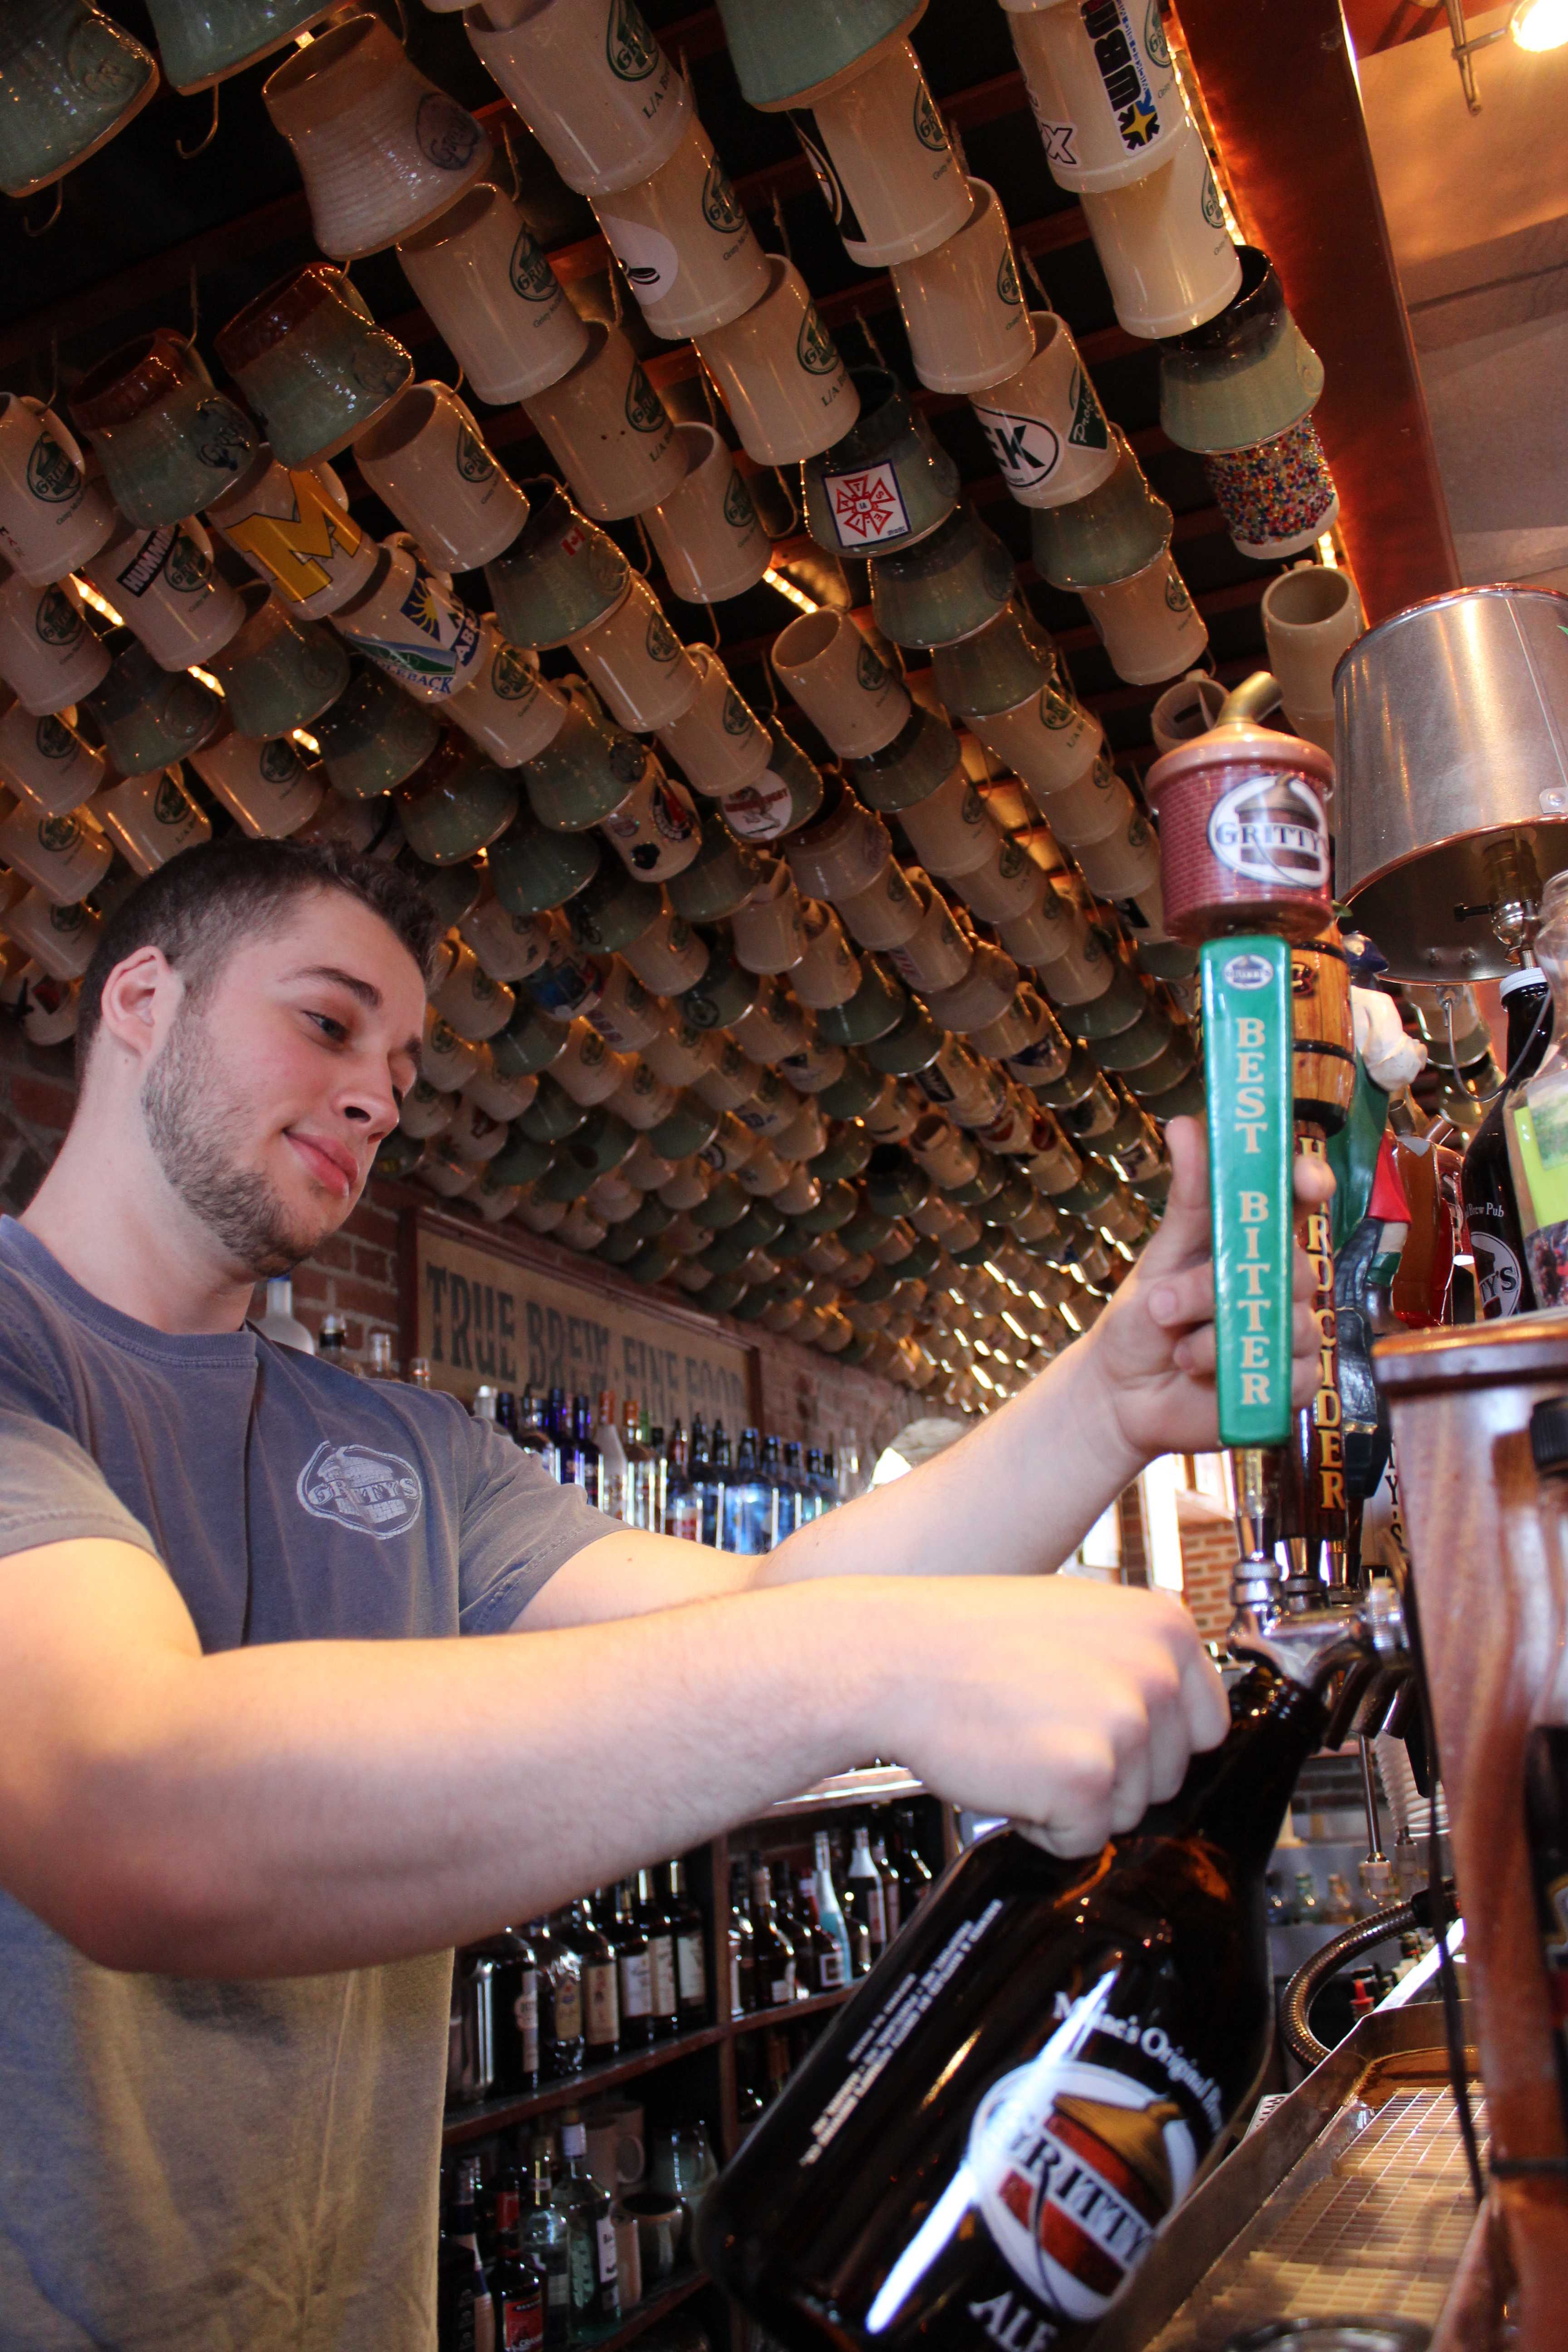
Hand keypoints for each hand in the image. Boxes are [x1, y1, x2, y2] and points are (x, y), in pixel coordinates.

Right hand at [870, 1575, 1228, 1853]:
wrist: (896, 1658)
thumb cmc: (968, 1639)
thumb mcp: (1075, 1618)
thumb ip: (1133, 1659)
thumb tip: (1168, 1711)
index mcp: (1162, 1625)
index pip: (1207, 1723)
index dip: (1154, 1743)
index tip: (1113, 1739)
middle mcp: (1156, 1671)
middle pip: (1169, 1774)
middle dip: (1110, 1772)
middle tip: (1046, 1732)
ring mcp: (1126, 1724)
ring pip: (1129, 1810)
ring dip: (1077, 1798)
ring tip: (1024, 1745)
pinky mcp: (1088, 1776)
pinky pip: (1085, 1839)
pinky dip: (1044, 1826)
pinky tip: (1010, 1775)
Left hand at [1081, 1116, 1331, 1464]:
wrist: (1123, 1392)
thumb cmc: (1144, 1318)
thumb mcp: (1162, 1255)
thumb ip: (1187, 1195)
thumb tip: (1185, 1124)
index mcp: (1255, 1240)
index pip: (1299, 1200)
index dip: (1310, 1182)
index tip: (1306, 1179)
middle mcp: (1281, 1281)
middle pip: (1294, 1266)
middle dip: (1218, 1286)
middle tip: (1162, 1304)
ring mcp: (1292, 1332)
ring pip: (1293, 1324)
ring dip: (1220, 1337)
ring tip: (1177, 1350)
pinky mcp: (1293, 1382)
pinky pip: (1298, 1374)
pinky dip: (1244, 1373)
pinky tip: (1206, 1375)